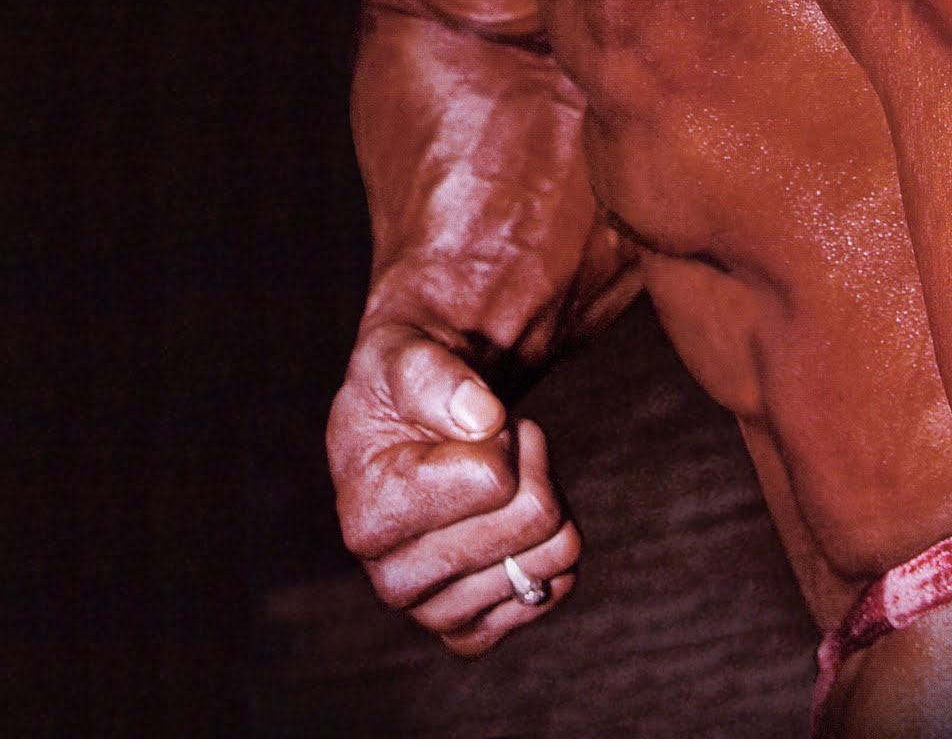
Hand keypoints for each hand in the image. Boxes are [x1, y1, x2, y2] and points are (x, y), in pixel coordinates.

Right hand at [327, 322, 579, 653]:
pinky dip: (551, 549)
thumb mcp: (402, 353)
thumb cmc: (403, 383)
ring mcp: (433, 611)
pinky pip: (548, 593)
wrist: (412, 419)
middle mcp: (393, 579)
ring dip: (546, 497)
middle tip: (499, 442)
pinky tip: (514, 520)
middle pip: (533, 518)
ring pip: (553, 557)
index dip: (503, 433)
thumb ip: (434, 376)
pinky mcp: (469, 628)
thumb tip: (481, 416)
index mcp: (368, 517)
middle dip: (532, 462)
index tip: (476, 416)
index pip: (493, 478)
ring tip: (505, 477)